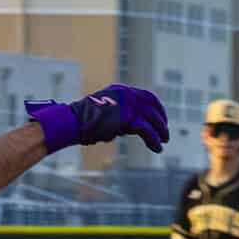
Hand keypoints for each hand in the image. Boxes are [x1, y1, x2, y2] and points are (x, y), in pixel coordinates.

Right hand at [26, 85, 168, 154]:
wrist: (73, 122)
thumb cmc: (84, 121)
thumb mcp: (105, 112)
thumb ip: (120, 115)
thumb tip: (130, 127)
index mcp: (122, 91)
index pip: (146, 96)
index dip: (156, 108)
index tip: (160, 119)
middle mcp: (127, 94)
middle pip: (152, 105)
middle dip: (161, 119)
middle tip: (164, 132)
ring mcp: (128, 105)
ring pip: (152, 118)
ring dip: (160, 130)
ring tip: (163, 142)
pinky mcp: (128, 118)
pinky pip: (147, 130)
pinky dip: (153, 139)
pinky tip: (157, 148)